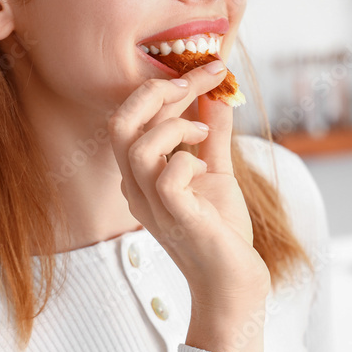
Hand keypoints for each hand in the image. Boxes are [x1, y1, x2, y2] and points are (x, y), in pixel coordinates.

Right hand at [108, 61, 270, 351]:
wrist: (233, 281)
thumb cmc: (222, 232)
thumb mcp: (217, 173)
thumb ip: (214, 136)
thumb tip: (217, 98)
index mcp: (141, 175)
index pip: (133, 117)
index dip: (165, 86)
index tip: (207, 69)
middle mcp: (136, 188)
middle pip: (118, 124)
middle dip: (155, 92)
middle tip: (192, 84)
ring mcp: (151, 204)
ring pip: (137, 146)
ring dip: (176, 127)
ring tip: (203, 135)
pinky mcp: (174, 217)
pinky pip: (167, 175)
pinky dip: (189, 158)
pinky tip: (205, 169)